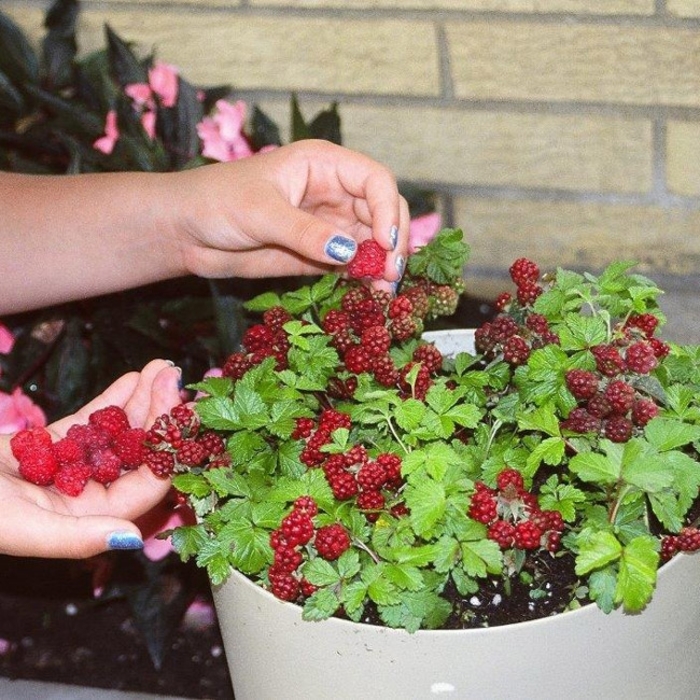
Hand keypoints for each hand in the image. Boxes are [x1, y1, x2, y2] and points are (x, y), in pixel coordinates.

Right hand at [0, 359, 180, 558]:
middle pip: (136, 455)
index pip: (143, 487)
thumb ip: (75, 537)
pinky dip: (111, 400)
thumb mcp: (18, 528)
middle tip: (174, 377)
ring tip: (161, 367)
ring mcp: (69, 469)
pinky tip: (133, 378)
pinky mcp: (51, 447)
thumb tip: (131, 540)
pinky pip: (90, 422)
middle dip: (159, 415)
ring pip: (117, 434)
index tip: (181, 410)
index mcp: (84, 523)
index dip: (167, 449)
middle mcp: (84, 498)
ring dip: (141, 401)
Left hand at [175, 140, 409, 291]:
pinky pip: (352, 265)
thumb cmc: (217, 202)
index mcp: (322, 165)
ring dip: (383, 265)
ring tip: (384, 291)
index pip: (374, 180)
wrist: (186, 232)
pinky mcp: (319, 255)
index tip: (385, 242)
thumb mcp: (261, 213)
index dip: (387, 209)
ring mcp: (328, 225)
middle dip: (393, 241)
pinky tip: (370, 294)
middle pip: (382, 212)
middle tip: (393, 274)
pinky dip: (365, 279)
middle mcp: (333, 193)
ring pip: (372, 243)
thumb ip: (305, 233)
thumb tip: (348, 252)